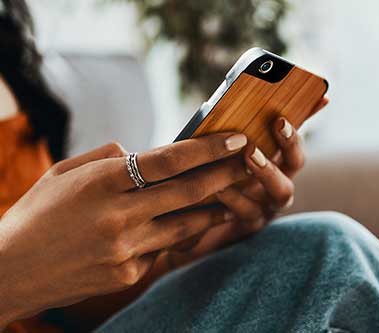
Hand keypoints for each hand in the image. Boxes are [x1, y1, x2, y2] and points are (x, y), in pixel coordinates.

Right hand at [0, 133, 249, 326]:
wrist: (9, 271)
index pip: (168, 160)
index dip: (207, 148)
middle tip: (249, 161)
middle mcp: (118, 217)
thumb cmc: (36, 214)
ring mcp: (125, 250)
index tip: (235, 139)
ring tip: (233, 195)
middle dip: (225, 174)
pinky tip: (187, 225)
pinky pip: (164, 249)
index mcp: (101, 183)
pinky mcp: (128, 275)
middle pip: (188, 191)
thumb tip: (141, 154)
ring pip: (186, 224)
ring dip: (214, 207)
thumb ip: (107, 159)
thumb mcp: (64, 173)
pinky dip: (178, 234)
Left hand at [168, 97, 328, 262]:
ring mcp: (268, 205)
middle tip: (278, 122)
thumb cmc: (210, 178)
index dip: (297, 124)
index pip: (292, 140)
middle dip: (289, 143)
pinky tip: (219, 187)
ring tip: (249, 154)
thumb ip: (229, 133)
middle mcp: (277, 184)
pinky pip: (249, 212)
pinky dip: (235, 198)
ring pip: (282, 190)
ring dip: (268, 170)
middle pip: (296, 163)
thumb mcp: (220, 153)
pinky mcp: (250, 226)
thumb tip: (224, 102)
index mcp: (273, 164)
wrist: (196, 220)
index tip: (296, 108)